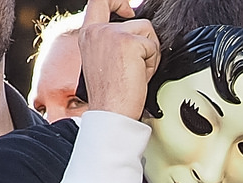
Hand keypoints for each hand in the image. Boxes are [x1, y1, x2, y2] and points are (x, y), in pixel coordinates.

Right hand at [78, 0, 160, 121]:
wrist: (110, 111)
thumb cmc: (110, 94)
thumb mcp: (104, 61)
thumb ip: (113, 43)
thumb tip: (134, 34)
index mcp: (88, 33)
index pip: (100, 2)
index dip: (118, 2)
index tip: (129, 11)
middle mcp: (97, 30)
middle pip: (137, 20)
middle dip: (145, 41)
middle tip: (139, 64)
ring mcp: (112, 34)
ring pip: (148, 32)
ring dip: (150, 54)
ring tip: (137, 73)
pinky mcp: (128, 42)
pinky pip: (153, 47)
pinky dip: (152, 64)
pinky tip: (140, 77)